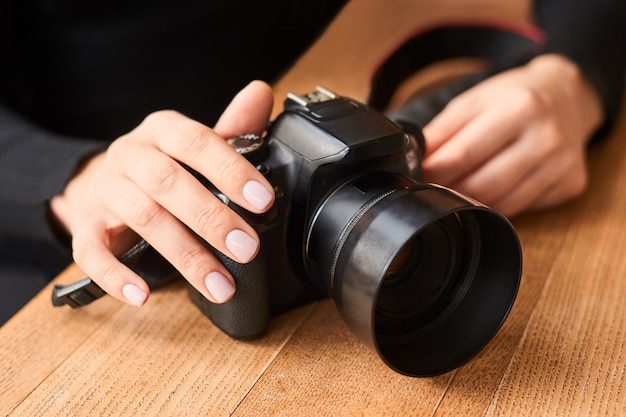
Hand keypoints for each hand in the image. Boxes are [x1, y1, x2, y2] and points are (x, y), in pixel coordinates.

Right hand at [50, 81, 274, 305]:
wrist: (109, 180)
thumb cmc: (166, 165)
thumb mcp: (197, 145)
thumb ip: (232, 128)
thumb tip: (262, 93)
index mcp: (162, 130)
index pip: (196, 142)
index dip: (230, 169)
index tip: (262, 199)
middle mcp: (130, 155)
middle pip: (168, 183)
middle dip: (211, 218)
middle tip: (247, 248)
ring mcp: (105, 190)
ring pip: (142, 219)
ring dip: (184, 256)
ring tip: (219, 285)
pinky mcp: (86, 225)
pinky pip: (91, 251)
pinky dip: (116, 276)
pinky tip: (143, 296)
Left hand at [421, 54, 603, 216]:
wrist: (569, 95)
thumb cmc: (514, 96)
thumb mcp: (474, 101)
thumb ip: (442, 131)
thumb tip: (414, 160)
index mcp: (520, 107)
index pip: (464, 154)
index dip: (435, 172)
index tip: (417, 177)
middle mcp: (547, 137)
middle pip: (483, 185)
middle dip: (449, 192)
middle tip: (432, 190)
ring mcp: (562, 165)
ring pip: (502, 204)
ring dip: (472, 203)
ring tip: (456, 191)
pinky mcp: (570, 185)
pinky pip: (522, 208)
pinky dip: (498, 205)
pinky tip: (490, 191)